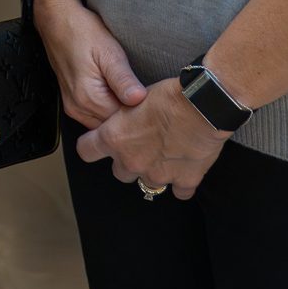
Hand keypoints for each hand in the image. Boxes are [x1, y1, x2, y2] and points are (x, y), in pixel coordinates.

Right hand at [31, 0, 146, 129]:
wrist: (56, 20)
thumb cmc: (82, 32)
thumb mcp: (109, 52)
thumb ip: (123, 80)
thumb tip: (139, 100)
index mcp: (88, 98)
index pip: (123, 122)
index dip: (141, 114)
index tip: (154, 102)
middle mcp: (78, 108)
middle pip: (113, 126)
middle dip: (131, 118)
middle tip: (149, 100)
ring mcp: (73, 107)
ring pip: (104, 123)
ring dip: (119, 115)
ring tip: (135, 97)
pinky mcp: (72, 102)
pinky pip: (95, 117)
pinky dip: (108, 111)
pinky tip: (119, 98)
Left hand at [74, 79, 229, 198]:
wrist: (201, 106)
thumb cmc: (167, 96)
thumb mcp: (133, 99)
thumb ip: (123, 117)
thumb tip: (121, 119)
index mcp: (114, 139)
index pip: (86, 151)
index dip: (92, 146)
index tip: (99, 143)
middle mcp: (132, 162)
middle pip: (120, 172)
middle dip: (128, 162)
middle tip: (142, 147)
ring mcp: (158, 175)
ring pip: (148, 184)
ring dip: (155, 172)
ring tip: (166, 155)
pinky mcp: (184, 181)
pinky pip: (179, 192)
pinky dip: (182, 183)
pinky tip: (186, 169)